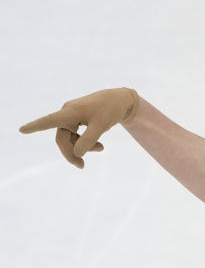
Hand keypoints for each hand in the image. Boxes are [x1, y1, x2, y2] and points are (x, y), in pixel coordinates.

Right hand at [19, 87, 139, 167]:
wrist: (120, 101)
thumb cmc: (110, 110)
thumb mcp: (101, 127)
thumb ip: (89, 141)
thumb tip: (77, 153)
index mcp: (70, 112)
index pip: (49, 121)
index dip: (35, 126)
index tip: (21, 130)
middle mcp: (67, 113)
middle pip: (62, 138)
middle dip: (71, 153)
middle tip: (82, 167)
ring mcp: (71, 117)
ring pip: (70, 139)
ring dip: (83, 148)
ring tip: (101, 149)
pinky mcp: (77, 119)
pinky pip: (77, 136)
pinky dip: (87, 143)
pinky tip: (100, 146)